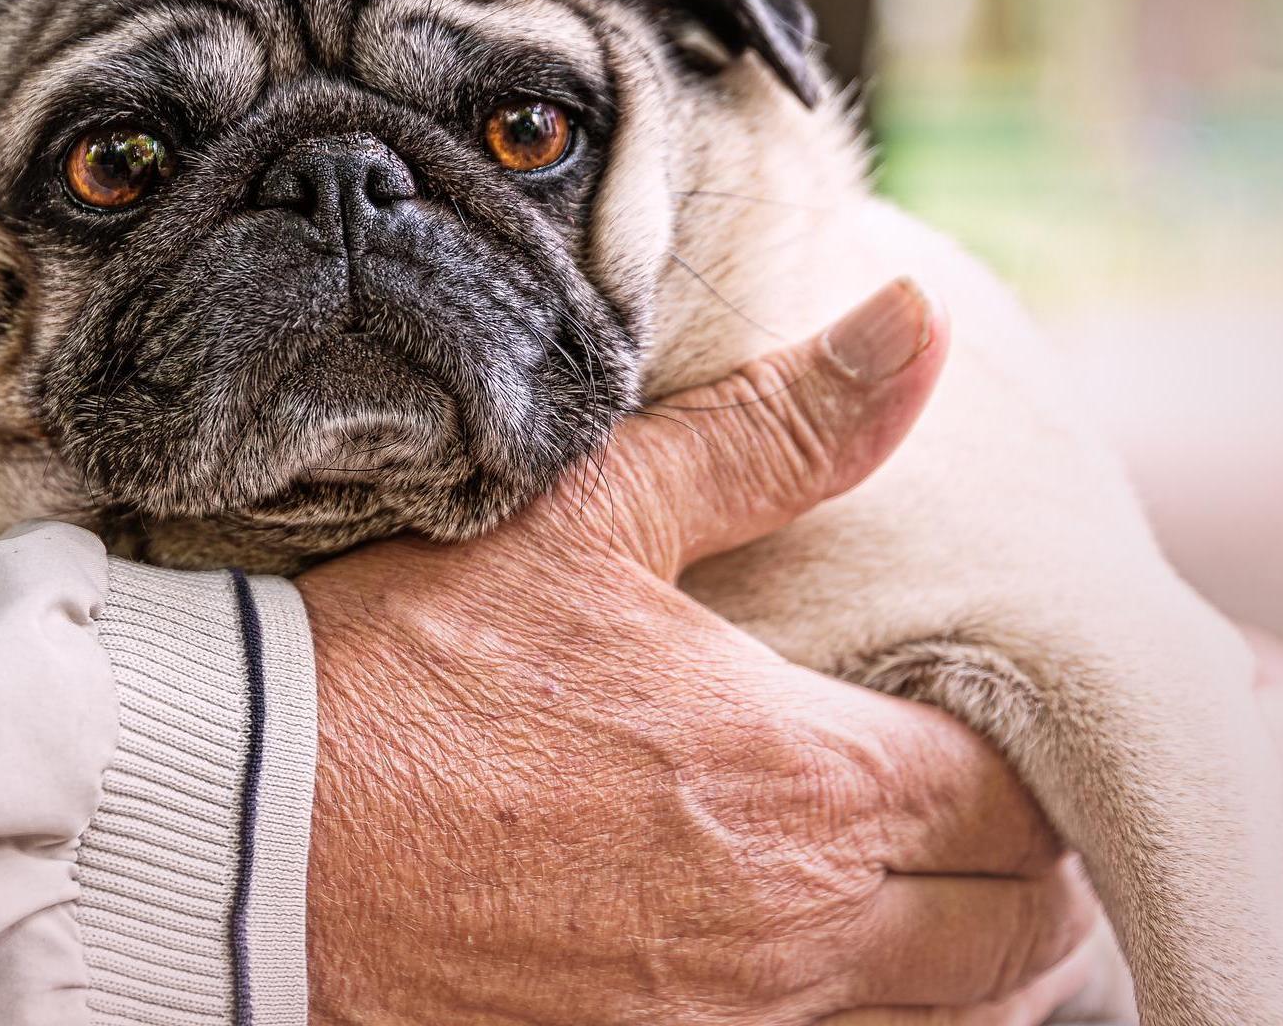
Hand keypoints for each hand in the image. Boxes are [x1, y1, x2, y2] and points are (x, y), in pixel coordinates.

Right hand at [301, 279, 1097, 1023]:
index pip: (1012, 794)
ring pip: (941, 1024)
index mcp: (804, 781)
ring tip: (960, 905)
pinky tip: (837, 971)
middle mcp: (792, 929)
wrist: (249, 830)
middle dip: (1033, 873)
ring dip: (981, 966)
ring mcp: (723, 1025)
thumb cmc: (417, 666)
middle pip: (1009, 934)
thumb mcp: (596, 520)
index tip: (999, 723)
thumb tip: (918, 326)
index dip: (1030, 758)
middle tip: (1012, 820)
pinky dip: (875, 1022)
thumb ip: (779, 433)